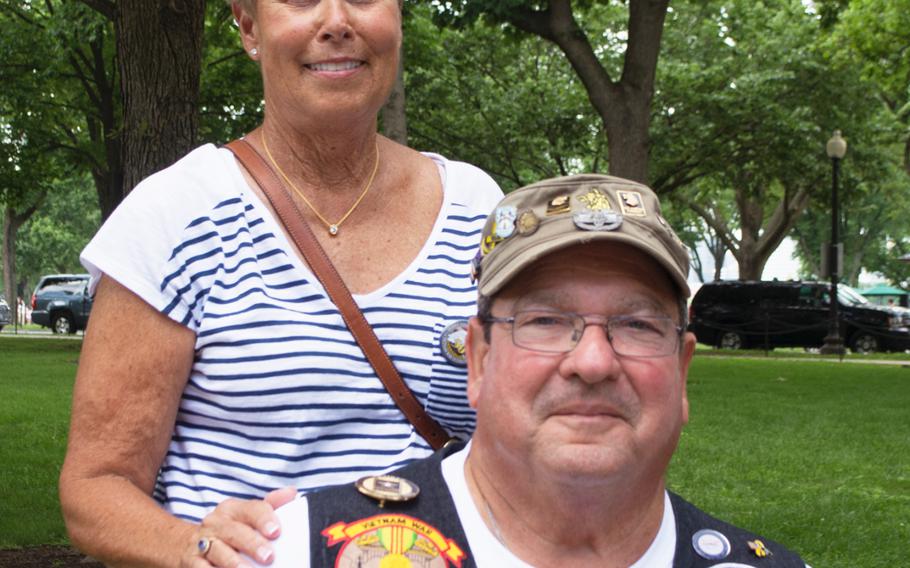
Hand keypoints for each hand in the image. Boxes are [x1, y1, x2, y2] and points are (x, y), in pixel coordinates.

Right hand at [181, 487, 297, 566]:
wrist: (186, 543)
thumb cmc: (230, 529)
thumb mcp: (247, 515)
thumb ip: (271, 505)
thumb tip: (291, 493)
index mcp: (232, 509)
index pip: (251, 509)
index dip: (264, 519)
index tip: (276, 532)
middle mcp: (216, 523)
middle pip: (235, 531)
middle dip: (252, 544)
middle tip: (268, 557)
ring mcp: (202, 542)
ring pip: (218, 551)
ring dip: (233, 562)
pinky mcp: (191, 560)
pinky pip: (200, 567)